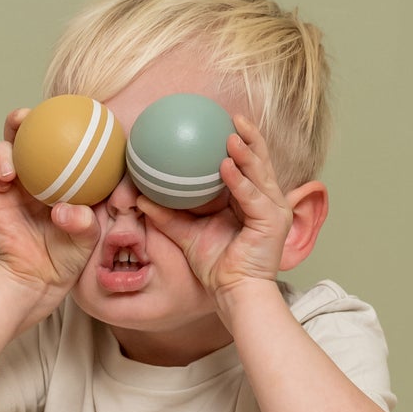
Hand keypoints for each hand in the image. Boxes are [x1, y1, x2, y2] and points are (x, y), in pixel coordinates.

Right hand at [0, 108, 100, 324]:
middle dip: (23, 117)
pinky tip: (2, 183)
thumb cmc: (69, 257)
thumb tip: (65, 210)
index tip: (70, 111)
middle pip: (25, 131)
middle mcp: (35, 171)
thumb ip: (84, 223)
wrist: (39, 281)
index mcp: (62, 171)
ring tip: (11, 171)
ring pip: (1, 147)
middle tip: (27, 119)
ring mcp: (11, 183)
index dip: (64, 117)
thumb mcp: (89, 239)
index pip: (61, 136)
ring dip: (3, 150)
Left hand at [135, 116, 293, 308]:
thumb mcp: (187, 234)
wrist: (233, 293)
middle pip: (261, 162)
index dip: (242, 143)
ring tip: (230, 136)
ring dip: (245, 154)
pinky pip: (252, 198)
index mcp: (252, 200)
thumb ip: (167, 215)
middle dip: (250, 138)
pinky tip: (226, 168)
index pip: (250, 165)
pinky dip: (240, 182)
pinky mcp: (272, 223)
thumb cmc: (217, 267)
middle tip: (233, 118)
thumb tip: (140, 198)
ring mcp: (273, 211)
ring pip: (260, 174)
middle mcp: (267, 201)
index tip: (225, 122)